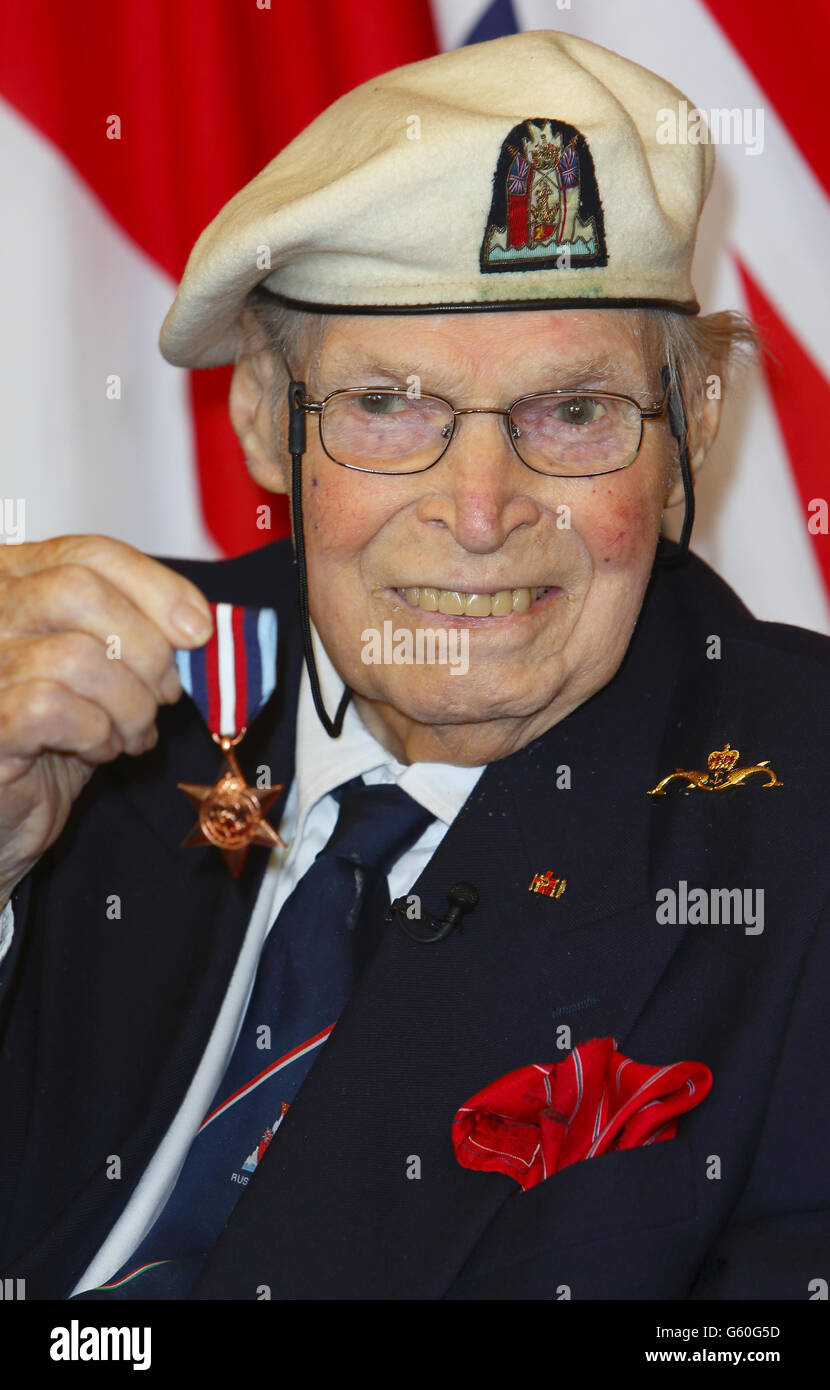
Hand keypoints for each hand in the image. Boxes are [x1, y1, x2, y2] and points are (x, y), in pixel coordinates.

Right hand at [0, 535, 212, 906]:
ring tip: (133, 733)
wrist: (3, 816)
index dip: (155, 586)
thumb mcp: (99, 669)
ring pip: (76, 655)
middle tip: (165, 693)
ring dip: (129, 703)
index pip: (87, 552)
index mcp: (9, 581)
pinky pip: (53, 707)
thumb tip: (198, 623)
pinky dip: (97, 732)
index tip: (198, 629)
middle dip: (146, 646)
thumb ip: (133, 632)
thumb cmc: (52, 738)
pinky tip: (100, 750)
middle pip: (79, 589)